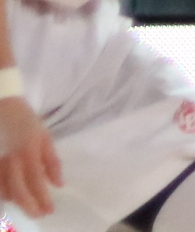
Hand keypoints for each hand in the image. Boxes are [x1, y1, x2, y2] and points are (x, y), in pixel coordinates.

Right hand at [0, 94, 59, 218]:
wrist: (5, 111)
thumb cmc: (30, 125)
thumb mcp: (46, 139)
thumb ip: (52, 163)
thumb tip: (59, 184)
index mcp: (29, 153)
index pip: (36, 182)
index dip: (42, 199)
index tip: (50, 210)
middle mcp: (12, 161)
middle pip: (19, 191)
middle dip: (30, 206)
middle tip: (39, 214)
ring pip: (5, 191)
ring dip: (18, 202)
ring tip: (30, 207)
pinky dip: (5, 194)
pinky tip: (13, 197)